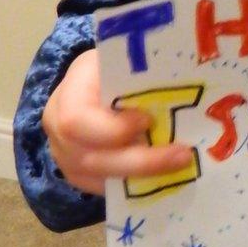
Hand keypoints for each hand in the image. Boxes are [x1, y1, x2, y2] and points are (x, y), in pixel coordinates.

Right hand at [42, 49, 192, 194]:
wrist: (95, 79)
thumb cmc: (118, 66)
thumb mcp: (126, 60)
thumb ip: (145, 74)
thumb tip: (191, 84)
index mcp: (71, 90)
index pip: (77, 119)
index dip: (113, 128)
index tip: (148, 121)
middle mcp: (57, 125)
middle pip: (90, 157)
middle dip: (139, 161)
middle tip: (182, 155)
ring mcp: (63, 153)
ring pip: (97, 176)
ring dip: (142, 174)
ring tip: (179, 165)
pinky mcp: (77, 171)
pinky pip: (101, 186)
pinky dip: (133, 182)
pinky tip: (162, 175)